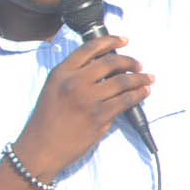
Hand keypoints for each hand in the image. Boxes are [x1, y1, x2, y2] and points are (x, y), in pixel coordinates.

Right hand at [14, 35, 152, 178]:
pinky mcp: (99, 116)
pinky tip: (144, 92)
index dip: (110, 41)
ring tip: (148, 79)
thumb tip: (106, 68)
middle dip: (130, 61)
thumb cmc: (47, 121)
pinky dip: (139, 94)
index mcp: (60, 73)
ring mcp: (87, 99)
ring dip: (140, 78)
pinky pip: (126, 100)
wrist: (40, 149)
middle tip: (139, 65)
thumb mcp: (53, 89)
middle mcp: (74, 82)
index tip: (125, 40)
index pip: (89, 48)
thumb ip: (74, 75)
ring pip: (123, 81)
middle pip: (111, 62)